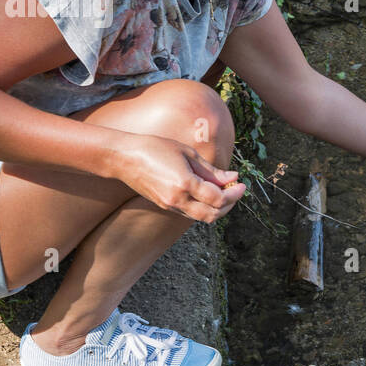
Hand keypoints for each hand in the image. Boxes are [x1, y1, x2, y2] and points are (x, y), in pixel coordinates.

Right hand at [114, 133, 244, 222]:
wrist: (124, 157)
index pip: (218, 199)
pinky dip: (204, 207)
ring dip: (218, 209)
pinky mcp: (166, 206)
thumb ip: (211, 170)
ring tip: (224, 191)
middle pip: (213, 215)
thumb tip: (232, 178)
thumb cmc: (155, 148)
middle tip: (236, 191)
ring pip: (202, 217)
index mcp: (185, 184)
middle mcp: (178, 200)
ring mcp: (170, 205)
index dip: (235, 194)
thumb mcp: (187, 153)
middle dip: (229, 205)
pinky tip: (208, 193)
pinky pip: (191, 213)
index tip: (242, 184)